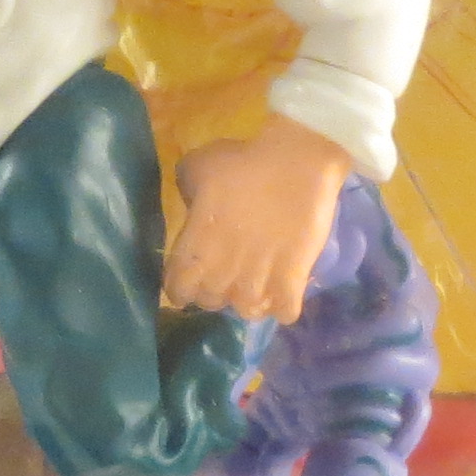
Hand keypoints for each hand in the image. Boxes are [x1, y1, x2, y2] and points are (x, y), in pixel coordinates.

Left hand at [166, 117, 354, 323]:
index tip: (192, 273)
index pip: (177, 291)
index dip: (183, 283)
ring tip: (256, 281)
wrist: (298, 163)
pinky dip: (283, 303)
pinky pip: (284, 313)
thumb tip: (194, 212)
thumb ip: (186, 195)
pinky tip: (283, 287)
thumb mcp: (197, 166)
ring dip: (249, 299)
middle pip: (211, 302)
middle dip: (215, 289)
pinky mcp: (291, 285)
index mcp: (194, 252)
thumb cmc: (244, 163)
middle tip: (226, 270)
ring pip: (247, 311)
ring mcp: (258, 285)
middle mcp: (222, 277)